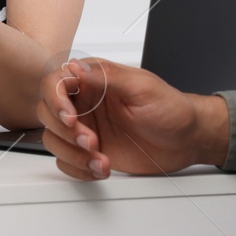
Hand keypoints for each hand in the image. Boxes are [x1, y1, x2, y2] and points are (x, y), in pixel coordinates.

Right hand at [36, 57, 228, 179]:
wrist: (187, 140)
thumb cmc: (171, 109)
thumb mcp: (142, 87)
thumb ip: (107, 76)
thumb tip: (76, 66)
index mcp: (95, 80)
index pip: (56, 82)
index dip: (55, 100)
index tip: (70, 118)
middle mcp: (86, 103)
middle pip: (48, 113)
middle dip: (67, 132)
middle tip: (92, 141)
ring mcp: (86, 128)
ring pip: (54, 140)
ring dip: (74, 154)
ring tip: (101, 159)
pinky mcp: (90, 152)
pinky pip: (66, 162)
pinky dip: (79, 169)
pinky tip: (100, 167)